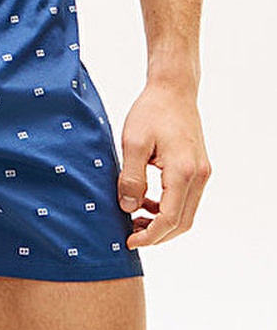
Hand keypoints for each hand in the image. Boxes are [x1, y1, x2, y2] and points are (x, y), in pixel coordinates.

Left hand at [118, 79, 210, 248]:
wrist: (173, 89)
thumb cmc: (152, 111)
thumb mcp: (133, 143)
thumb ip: (130, 178)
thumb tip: (128, 208)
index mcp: (183, 171)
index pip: (170, 219)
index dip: (149, 236)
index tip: (128, 240)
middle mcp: (199, 175)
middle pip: (182, 222)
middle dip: (157, 235)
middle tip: (130, 235)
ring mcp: (201, 172)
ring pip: (186, 212)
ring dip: (163, 223)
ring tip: (135, 220)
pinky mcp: (198, 167)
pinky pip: (186, 198)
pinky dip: (168, 207)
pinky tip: (147, 203)